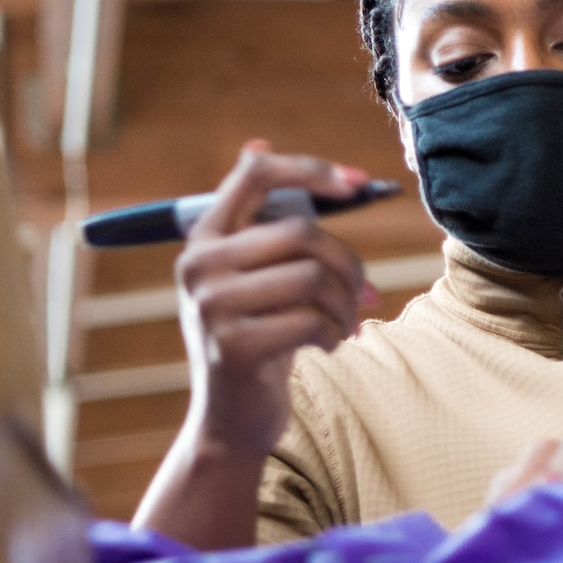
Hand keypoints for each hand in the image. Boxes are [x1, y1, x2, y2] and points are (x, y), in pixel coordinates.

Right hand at [176, 139, 377, 454]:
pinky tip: (327, 344)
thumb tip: (258, 143)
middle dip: (347, 262)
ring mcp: (211, 306)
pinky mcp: (233, 346)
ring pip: (313, 276)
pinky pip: (311, 319)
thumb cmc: (256, 336)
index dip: (311, 169)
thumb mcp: (251, 274)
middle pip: (301, 231)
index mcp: (204, 238)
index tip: (357, 183)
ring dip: (346, 302)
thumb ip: (259, 221)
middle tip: (364, 293)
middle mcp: (198, 265)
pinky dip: (334, 332)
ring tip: (346, 322)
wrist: (231, 419)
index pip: (255, 175)